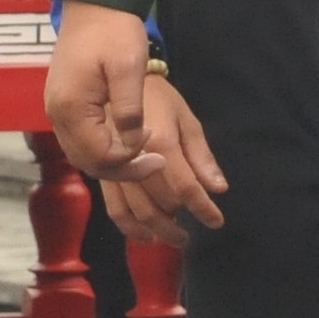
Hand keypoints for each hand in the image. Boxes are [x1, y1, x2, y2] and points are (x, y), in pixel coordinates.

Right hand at [43, 5, 152, 178]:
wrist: (94, 4)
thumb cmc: (114, 31)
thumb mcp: (128, 67)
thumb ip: (130, 109)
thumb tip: (135, 144)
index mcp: (71, 108)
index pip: (99, 156)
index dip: (130, 161)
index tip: (159, 155)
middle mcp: (57, 115)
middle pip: (87, 161)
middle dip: (123, 168)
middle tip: (157, 163)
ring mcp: (57, 111)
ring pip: (83, 154)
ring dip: (113, 161)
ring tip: (146, 156)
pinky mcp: (64, 105)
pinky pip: (81, 140)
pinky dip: (103, 149)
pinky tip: (128, 142)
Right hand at [93, 73, 227, 240]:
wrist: (114, 78)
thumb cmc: (157, 94)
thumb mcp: (186, 118)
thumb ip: (201, 155)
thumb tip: (218, 188)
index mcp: (160, 142)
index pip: (184, 187)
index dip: (202, 208)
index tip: (217, 221)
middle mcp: (134, 158)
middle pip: (157, 204)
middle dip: (176, 225)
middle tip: (191, 237)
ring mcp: (113, 167)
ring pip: (133, 211)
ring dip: (154, 229)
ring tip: (172, 239)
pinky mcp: (100, 171)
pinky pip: (113, 206)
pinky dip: (128, 224)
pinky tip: (143, 234)